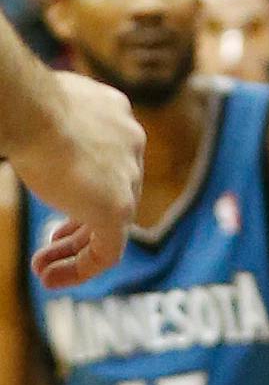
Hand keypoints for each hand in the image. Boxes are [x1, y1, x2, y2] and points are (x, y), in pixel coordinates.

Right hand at [13, 71, 144, 288]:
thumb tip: (23, 117)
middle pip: (114, 190)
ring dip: (76, 250)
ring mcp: (128, 174)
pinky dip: (83, 268)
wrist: (35, 110)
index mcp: (114, 114)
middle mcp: (130, 141)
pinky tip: (51, 280)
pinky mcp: (118, 207)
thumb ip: (48, 121)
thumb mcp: (42, 106)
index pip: (109, 157)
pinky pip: (110, 248)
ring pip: (113, 222)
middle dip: (80, 222)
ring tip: (45, 270)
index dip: (81, 185)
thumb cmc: (26, 105)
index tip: (58, 200)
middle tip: (52, 242)